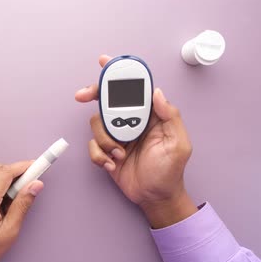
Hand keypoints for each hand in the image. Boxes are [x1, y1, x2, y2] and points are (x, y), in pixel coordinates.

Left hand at [0, 162, 43, 261]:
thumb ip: (22, 205)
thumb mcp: (8, 232)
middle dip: (13, 172)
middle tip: (28, 185)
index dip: (23, 167)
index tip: (37, 166)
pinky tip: (0, 202)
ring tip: (13, 199)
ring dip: (3, 178)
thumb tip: (35, 184)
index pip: (4, 173)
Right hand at [76, 55, 196, 228]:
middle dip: (93, 95)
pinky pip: (92, 147)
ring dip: (104, 141)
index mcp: (149, 116)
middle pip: (107, 101)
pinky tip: (113, 165)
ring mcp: (116, 137)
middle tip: (82, 96)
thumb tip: (156, 93)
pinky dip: (100, 156)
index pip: (133, 89)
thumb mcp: (179, 144)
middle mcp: (131, 122)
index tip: (103, 64)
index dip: (119, 75)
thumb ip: (170, 116)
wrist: (155, 197)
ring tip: (119, 155)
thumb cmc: (170, 172)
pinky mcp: (106, 152)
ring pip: (96, 125)